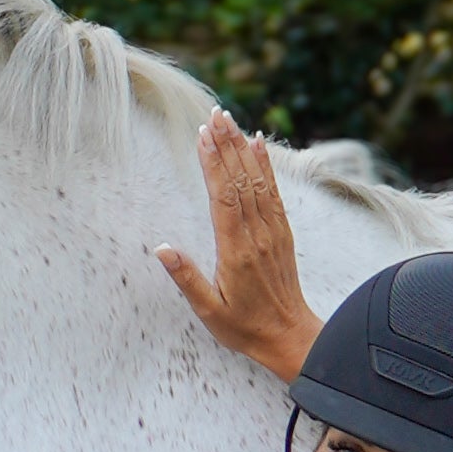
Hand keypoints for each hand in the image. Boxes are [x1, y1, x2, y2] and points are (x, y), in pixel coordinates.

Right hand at [156, 109, 324, 382]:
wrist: (289, 336)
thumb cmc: (244, 326)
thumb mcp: (209, 311)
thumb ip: (187, 278)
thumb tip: (162, 249)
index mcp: (236, 251)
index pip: (223, 198)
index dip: (213, 165)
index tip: (203, 137)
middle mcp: (257, 235)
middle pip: (240, 181)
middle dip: (226, 145)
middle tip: (214, 115)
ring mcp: (272, 231)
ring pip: (256, 181)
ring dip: (242, 148)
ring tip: (229, 120)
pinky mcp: (281, 232)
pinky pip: (273, 191)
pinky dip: (265, 165)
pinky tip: (258, 144)